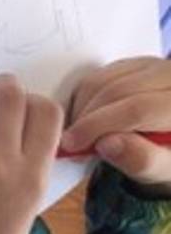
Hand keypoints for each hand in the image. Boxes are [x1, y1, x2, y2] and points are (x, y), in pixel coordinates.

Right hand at [62, 56, 170, 190]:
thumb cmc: (169, 156)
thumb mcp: (162, 169)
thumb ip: (142, 160)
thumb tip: (106, 144)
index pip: (137, 108)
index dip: (99, 126)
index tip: (73, 145)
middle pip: (116, 91)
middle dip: (85, 119)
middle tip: (72, 144)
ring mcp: (154, 66)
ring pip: (102, 81)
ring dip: (80, 109)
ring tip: (82, 135)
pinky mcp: (136, 64)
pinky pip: (97, 76)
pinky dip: (82, 99)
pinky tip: (87, 120)